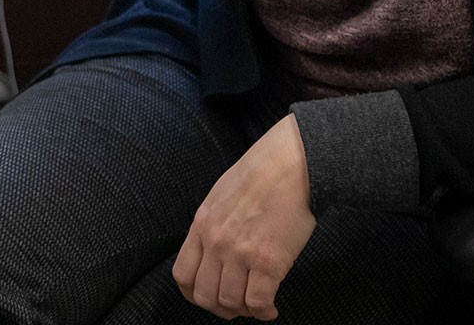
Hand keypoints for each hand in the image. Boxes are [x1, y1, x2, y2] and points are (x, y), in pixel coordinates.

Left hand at [172, 114, 316, 319]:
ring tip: (257, 305)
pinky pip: (258, 302)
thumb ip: (212, 225)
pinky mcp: (269, 261)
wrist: (291, 164)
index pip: (183, 275)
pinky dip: (264, 312)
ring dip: (244, 311)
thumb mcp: (219, 196)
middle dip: (220, 309)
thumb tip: (212, 252)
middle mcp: (216, 242)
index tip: (209, 298)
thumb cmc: (261, 174)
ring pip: (231, 303)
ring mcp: (241, 253)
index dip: (194, 294)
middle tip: (236, 307)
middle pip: (205, 295)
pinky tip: (271, 309)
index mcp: (202, 225)